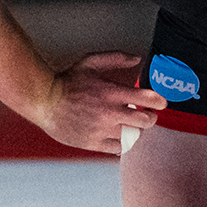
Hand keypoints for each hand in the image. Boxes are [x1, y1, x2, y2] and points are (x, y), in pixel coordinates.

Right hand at [35, 52, 166, 153]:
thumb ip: (115, 58)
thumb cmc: (68, 81)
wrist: (44, 102)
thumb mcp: (90, 62)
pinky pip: (118, 148)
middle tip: (148, 115)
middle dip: (150, 118)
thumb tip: (137, 58)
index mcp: (111, 93)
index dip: (159, 102)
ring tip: (132, 125)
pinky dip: (123, 144)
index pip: (146, 99)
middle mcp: (109, 114)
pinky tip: (120, 137)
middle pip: (145, 122)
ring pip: (133, 137)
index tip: (161, 103)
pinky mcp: (93, 143)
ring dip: (136, 131)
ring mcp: (101, 130)